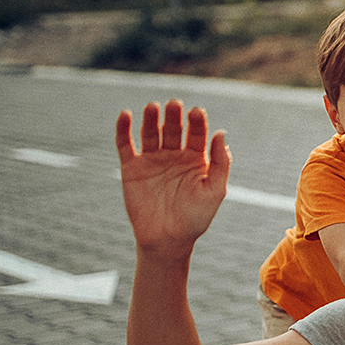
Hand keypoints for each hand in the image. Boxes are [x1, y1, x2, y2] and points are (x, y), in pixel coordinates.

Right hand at [115, 99, 229, 255]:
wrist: (167, 240)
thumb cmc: (196, 218)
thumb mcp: (215, 191)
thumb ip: (221, 163)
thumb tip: (220, 133)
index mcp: (196, 159)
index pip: (196, 134)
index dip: (197, 122)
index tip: (197, 112)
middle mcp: (174, 155)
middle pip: (173, 129)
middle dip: (174, 116)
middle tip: (174, 104)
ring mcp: (152, 160)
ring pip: (150, 132)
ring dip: (151, 118)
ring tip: (153, 106)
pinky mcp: (131, 167)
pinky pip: (125, 144)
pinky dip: (124, 129)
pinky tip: (126, 115)